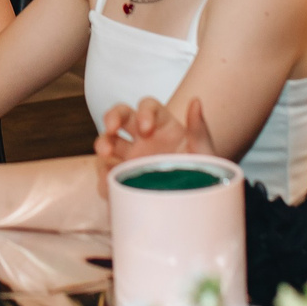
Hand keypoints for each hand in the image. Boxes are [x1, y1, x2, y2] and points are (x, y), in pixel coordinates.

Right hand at [94, 96, 212, 177]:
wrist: (195, 204)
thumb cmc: (202, 173)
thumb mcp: (203, 153)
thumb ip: (199, 129)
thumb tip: (196, 101)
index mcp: (162, 124)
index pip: (148, 107)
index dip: (144, 112)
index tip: (146, 128)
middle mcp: (142, 137)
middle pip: (121, 115)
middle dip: (112, 117)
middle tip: (111, 129)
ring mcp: (130, 156)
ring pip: (108, 141)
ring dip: (102, 143)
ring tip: (105, 154)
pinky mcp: (122, 178)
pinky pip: (107, 173)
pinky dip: (104, 176)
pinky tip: (109, 183)